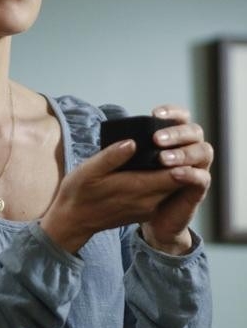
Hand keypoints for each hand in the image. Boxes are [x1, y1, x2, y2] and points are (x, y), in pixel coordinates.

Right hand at [40, 137, 188, 253]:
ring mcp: (147, 208)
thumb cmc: (79, 192)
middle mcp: (148, 201)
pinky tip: (155, 166)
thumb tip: (132, 142)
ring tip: (167, 149)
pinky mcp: (144, 211)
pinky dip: (164, 180)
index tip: (178, 140)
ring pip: (171, 187)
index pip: (175, 174)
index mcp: (137, 188)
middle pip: (178, 180)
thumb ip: (112, 156)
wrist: (73, 220)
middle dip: (180, 161)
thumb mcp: (89, 169)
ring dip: (173, 170)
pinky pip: (162, 194)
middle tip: (176, 139)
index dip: (181, 157)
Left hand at [141, 104, 212, 253]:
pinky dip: (191, 174)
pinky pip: (202, 177)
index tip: (154, 113)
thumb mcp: (128, 163)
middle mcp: (189, 148)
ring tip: (163, 159)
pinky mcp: (198, 188)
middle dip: (176, 133)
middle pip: (193, 131)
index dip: (171, 112)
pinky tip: (176, 173)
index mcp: (173, 138)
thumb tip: (125, 139)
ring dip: (184, 153)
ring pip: (202, 151)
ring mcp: (197, 167)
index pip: (180, 116)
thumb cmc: (135, 182)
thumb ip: (130, 150)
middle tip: (156, 139)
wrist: (150, 215)